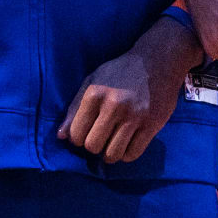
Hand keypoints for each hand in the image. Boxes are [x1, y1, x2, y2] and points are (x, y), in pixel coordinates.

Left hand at [57, 19, 202, 162]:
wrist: (156, 63)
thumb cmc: (118, 72)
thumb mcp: (91, 82)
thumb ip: (74, 109)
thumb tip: (61, 136)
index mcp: (95, 94)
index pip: (76, 133)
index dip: (77, 138)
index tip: (83, 134)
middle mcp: (114, 106)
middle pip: (93, 146)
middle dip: (92, 146)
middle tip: (98, 138)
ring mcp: (135, 116)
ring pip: (113, 154)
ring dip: (109, 154)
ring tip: (111, 144)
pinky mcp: (152, 125)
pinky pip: (133, 153)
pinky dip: (126, 155)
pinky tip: (125, 145)